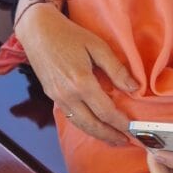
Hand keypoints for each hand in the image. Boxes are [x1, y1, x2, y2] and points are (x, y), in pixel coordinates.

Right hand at [17, 4, 135, 144]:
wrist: (38, 31)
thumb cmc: (69, 35)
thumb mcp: (97, 46)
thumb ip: (116, 69)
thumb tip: (134, 88)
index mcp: (81, 82)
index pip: (106, 111)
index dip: (120, 122)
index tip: (132, 127)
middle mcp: (68, 95)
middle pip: (92, 124)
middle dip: (110, 135)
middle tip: (125, 141)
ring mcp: (58, 97)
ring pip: (80, 124)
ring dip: (97, 134)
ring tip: (112, 139)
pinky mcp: (52, 96)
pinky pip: (71, 117)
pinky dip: (84, 126)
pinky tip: (94, 126)